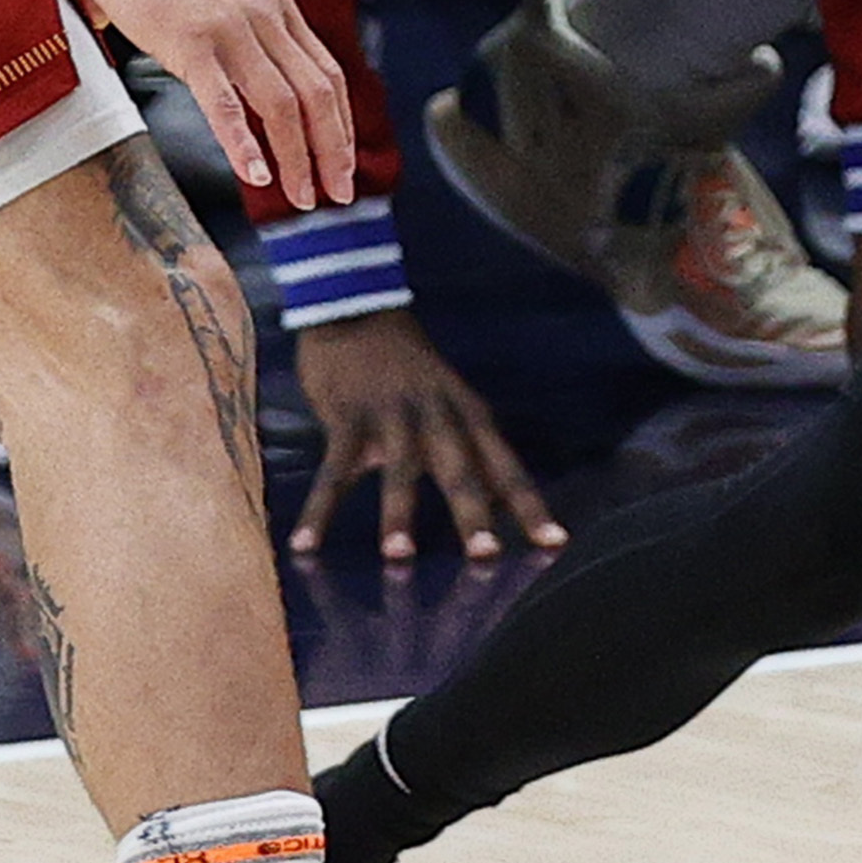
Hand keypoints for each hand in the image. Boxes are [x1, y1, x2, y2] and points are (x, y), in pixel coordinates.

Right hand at [60, 0, 358, 213]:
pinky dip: (243, 143)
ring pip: (280, 105)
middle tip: (338, 194)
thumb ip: (257, 30)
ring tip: (300, 196)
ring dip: (296, 158)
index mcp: (279, 10)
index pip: (329, 76)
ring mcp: (230, 31)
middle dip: (333, 151)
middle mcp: (265, 19)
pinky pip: (224, 102)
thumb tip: (272, 72)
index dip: (342, 125)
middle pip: (317, 96)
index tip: (344, 162)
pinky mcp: (190, 43)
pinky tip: (255, 175)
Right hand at [286, 308, 564, 563]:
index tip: (555, 544)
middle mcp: (437, 416)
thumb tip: (499, 500)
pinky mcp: (347, 416)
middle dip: (473, 514)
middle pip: (461, 469)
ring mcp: (391, 414)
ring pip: (399, 467)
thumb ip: (472, 450)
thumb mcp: (451, 402)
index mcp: (468, 415)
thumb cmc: (409, 367)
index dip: (530, 506)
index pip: (506, 467)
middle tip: (486, 556)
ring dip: (399, 513)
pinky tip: (306, 544)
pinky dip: (320, 508)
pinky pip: (333, 469)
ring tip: (399, 557)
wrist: (357, 306)